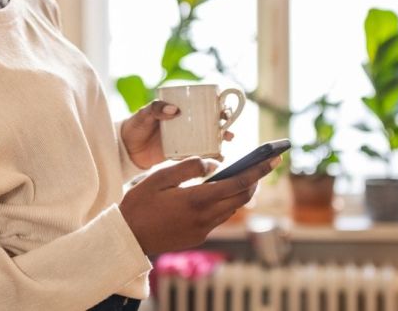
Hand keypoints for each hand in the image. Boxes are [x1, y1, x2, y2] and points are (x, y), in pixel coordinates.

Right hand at [119, 155, 279, 254]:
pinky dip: (225, 203)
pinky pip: (218, 217)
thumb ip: (188, 167)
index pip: (236, 183)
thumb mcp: (159, 177)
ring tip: (247, 177)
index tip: (271, 159)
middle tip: (265, 164)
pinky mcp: (198, 237)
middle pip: (240, 197)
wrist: (126, 238)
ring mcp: (202, 230)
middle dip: (255, 180)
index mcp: (196, 199)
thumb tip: (213, 164)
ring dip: (241, 193)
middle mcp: (204, 217)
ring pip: (231, 209)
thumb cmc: (138, 204)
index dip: (257, 170)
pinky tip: (221, 193)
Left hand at [121, 101, 235, 168]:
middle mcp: (187, 123)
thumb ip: (156, 109)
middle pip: (211, 122)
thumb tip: (175, 110)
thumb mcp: (144, 114)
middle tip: (228, 130)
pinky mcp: (182, 154)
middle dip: (224, 125)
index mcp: (180, 109)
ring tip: (227, 143)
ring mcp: (185, 139)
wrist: (126, 149)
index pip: (203, 105)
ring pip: (209, 138)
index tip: (224, 111)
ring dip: (221, 140)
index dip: (218, 106)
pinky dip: (210, 156)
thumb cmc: (135, 125)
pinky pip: (199, 154)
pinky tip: (218, 159)